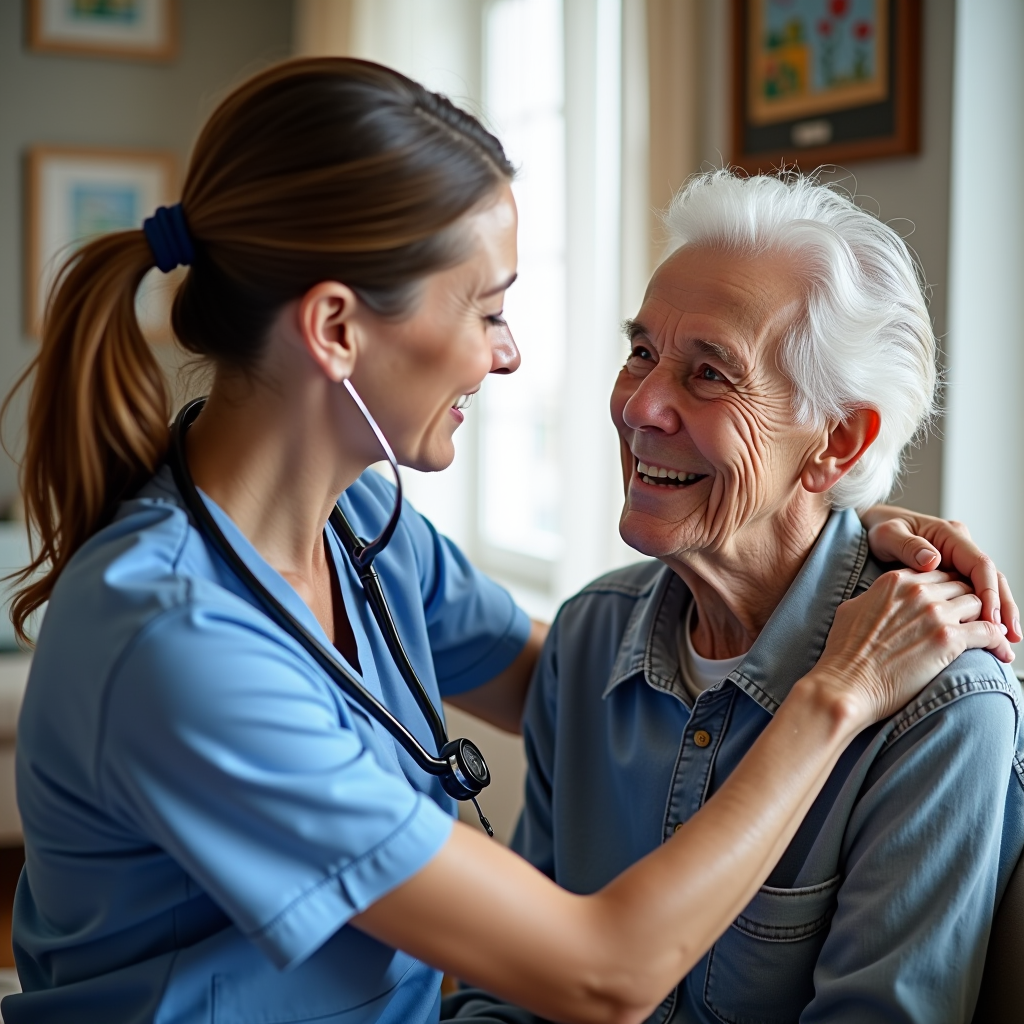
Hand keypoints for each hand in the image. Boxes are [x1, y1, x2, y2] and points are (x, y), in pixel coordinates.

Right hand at [814, 569, 1012, 726]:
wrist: (846, 684)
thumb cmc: (844, 654)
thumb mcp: (851, 610)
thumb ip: (874, 597)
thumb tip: (880, 600)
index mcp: (894, 581)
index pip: (936, 572)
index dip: (949, 587)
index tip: (954, 602)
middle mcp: (917, 591)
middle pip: (961, 585)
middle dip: (970, 601)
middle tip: (977, 619)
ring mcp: (935, 613)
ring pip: (979, 604)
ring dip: (986, 619)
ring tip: (992, 636)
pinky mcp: (949, 639)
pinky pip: (989, 632)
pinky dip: (998, 641)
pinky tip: (1001, 651)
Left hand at [862, 505, 1020, 642]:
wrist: (874, 528)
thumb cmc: (880, 530)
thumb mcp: (887, 534)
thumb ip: (908, 545)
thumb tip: (933, 560)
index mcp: (949, 534)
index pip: (980, 564)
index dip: (988, 592)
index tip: (991, 617)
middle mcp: (960, 547)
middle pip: (992, 578)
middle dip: (1004, 607)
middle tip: (1010, 636)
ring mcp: (959, 561)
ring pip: (988, 588)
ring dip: (999, 613)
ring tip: (1008, 641)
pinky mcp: (954, 575)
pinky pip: (973, 594)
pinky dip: (982, 613)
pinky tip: (989, 634)